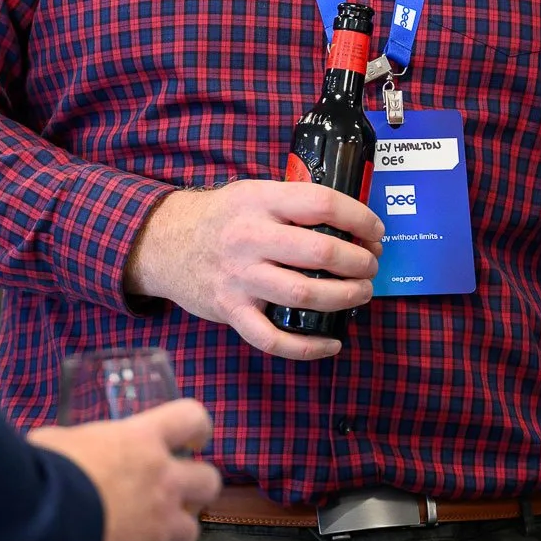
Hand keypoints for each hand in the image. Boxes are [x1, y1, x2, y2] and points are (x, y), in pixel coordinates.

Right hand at [29, 398, 221, 540]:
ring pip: (193, 529)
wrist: (40, 529)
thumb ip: (83, 446)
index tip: (192, 439)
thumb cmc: (47, 472)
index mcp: (142, 440)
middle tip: (176, 490)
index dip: (197, 427)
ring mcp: (159, 523)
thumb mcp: (60, 442)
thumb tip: (75, 455)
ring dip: (176, 527)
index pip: (191, 417)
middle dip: (197, 485)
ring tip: (152, 529)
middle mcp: (162, 480)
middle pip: (209, 480)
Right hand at [125, 180, 384, 360]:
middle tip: (371, 266)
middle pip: (320, 250)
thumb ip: (293, 202)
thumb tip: (351, 222)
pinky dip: (308, 348)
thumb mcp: (253, 192)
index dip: (359, 219)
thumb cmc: (221, 218)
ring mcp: (240, 277)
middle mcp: (249, 237)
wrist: (164, 243)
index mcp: (260, 200)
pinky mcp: (231, 311)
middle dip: (358, 262)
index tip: (375, 232)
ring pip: (304, 293)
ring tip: (361, 293)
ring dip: (344, 297)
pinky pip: (274, 339)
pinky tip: (333, 343)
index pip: (322, 203)